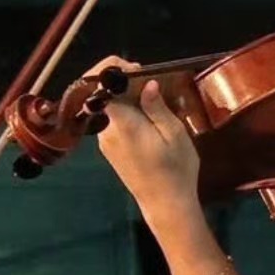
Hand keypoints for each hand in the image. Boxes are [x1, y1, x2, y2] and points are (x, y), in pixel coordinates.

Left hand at [88, 59, 200, 227]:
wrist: (166, 205)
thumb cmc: (175, 169)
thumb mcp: (174, 134)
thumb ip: (156, 107)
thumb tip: (146, 84)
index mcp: (121, 124)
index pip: (99, 89)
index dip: (111, 72)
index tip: (135, 69)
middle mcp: (107, 132)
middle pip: (103, 96)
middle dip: (122, 82)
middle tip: (148, 80)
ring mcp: (106, 142)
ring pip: (110, 108)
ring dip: (127, 97)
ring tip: (152, 97)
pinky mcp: (111, 150)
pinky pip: (114, 122)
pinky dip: (127, 112)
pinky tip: (148, 115)